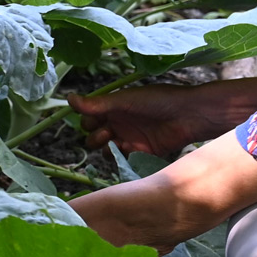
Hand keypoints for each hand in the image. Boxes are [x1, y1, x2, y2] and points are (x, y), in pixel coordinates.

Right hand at [66, 85, 219, 156]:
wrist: (188, 116)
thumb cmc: (157, 100)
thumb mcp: (124, 100)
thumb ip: (97, 103)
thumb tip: (69, 99)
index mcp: (114, 105)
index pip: (89, 116)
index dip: (87, 119)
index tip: (93, 119)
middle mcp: (119, 121)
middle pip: (93, 134)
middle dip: (94, 135)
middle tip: (106, 132)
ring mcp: (129, 136)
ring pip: (105, 148)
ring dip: (104, 146)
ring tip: (115, 141)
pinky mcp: (140, 150)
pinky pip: (122, 157)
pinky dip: (120, 155)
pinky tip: (127, 148)